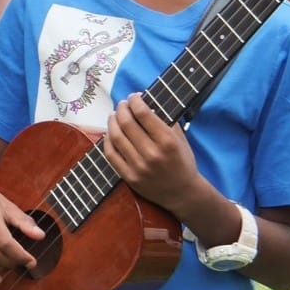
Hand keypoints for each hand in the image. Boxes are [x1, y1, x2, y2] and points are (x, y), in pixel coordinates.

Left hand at [100, 93, 200, 214]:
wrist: (182, 193)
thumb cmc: (182, 162)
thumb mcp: (180, 139)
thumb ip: (165, 120)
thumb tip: (146, 102)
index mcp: (167, 141)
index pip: (143, 113)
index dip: (135, 101)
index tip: (134, 96)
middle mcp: (152, 154)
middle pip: (126, 123)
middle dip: (122, 108)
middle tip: (122, 104)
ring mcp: (138, 167)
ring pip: (116, 136)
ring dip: (112, 121)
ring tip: (114, 115)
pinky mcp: (129, 177)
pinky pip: (110, 154)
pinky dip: (107, 140)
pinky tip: (110, 133)